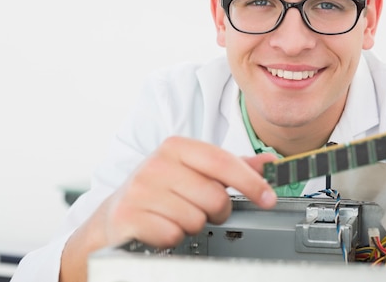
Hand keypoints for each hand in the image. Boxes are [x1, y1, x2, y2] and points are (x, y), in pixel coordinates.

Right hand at [60, 137, 276, 281]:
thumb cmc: (161, 190)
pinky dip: (174, 238)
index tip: (268, 198)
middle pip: (214, 196)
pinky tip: (163, 227)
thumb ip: (234, 166)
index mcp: (176, 147)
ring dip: (194, 224)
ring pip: (196, 218)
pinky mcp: (129, 216)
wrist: (115, 215)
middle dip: (217, 210)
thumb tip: (270, 162)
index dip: (251, 181)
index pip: (223, 161)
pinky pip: (174, 235)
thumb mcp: (195, 171)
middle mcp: (156, 164)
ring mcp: (140, 190)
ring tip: (178, 216)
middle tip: (204, 209)